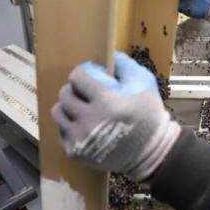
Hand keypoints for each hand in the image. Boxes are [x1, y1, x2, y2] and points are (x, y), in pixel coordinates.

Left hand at [52, 52, 181, 181]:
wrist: (151, 153)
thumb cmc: (149, 117)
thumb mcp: (146, 86)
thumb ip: (127, 67)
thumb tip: (111, 55)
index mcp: (105, 102)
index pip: (77, 78)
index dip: (81, 75)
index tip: (86, 78)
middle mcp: (89, 120)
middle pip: (65, 94)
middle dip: (72, 89)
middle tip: (82, 92)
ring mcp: (80, 138)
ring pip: (58, 113)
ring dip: (67, 107)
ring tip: (79, 108)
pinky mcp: (75, 152)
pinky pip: (62, 132)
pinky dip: (70, 126)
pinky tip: (82, 125)